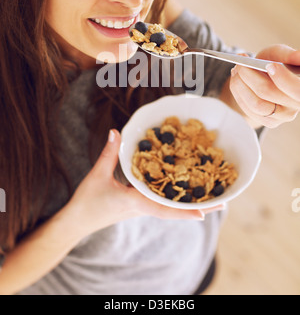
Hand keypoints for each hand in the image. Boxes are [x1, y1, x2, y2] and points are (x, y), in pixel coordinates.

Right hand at [65, 130, 224, 239]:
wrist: (77, 222)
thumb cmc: (87, 202)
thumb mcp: (97, 175)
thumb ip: (110, 153)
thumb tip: (117, 132)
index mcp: (133, 202)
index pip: (162, 207)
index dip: (183, 210)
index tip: (203, 213)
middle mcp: (141, 207)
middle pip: (174, 210)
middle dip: (198, 208)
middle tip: (222, 204)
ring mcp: (141, 209)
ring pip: (171, 208)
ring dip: (190, 204)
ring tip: (212, 198)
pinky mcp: (138, 207)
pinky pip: (161, 204)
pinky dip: (176, 200)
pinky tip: (185, 193)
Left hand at [230, 45, 299, 127]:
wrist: (264, 78)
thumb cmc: (275, 63)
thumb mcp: (280, 54)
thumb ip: (288, 55)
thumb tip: (299, 56)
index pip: (296, 90)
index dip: (283, 79)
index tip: (269, 65)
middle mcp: (296, 106)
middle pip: (269, 93)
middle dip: (249, 76)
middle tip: (240, 64)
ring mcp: (283, 116)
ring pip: (256, 104)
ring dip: (240, 84)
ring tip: (236, 70)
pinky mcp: (270, 122)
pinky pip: (248, 109)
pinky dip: (238, 92)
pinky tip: (236, 80)